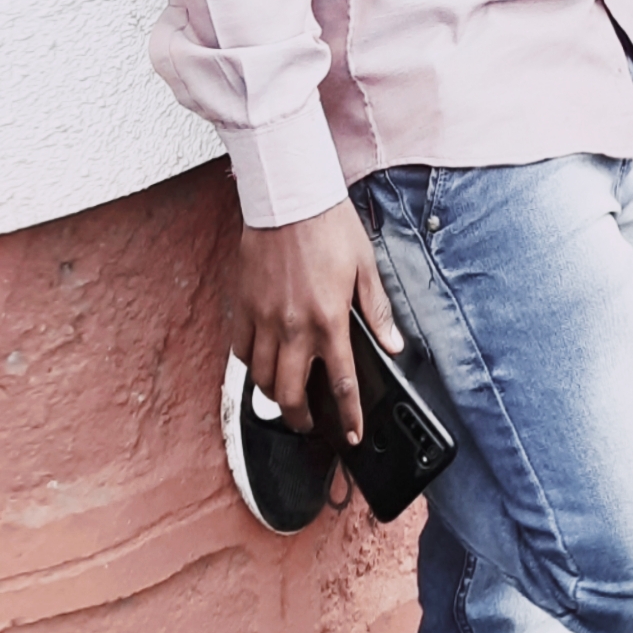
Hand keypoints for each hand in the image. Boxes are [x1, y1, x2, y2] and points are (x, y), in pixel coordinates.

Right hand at [234, 199, 402, 444]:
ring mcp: (264, 319)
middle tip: (309, 424)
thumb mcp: (366, 266)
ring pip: (261, 378)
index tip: (350, 433)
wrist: (290, 199)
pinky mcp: (243, 307)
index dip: (347, 414)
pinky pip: (240, 350)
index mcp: (329, 320)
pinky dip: (250, 364)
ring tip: (285, 399)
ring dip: (273, 396)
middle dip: (300, 419)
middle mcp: (294, 327)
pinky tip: (261, 363)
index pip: (341, 382)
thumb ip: (377, 311)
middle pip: (290, 393)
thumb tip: (392, 344)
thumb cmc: (330, 227)